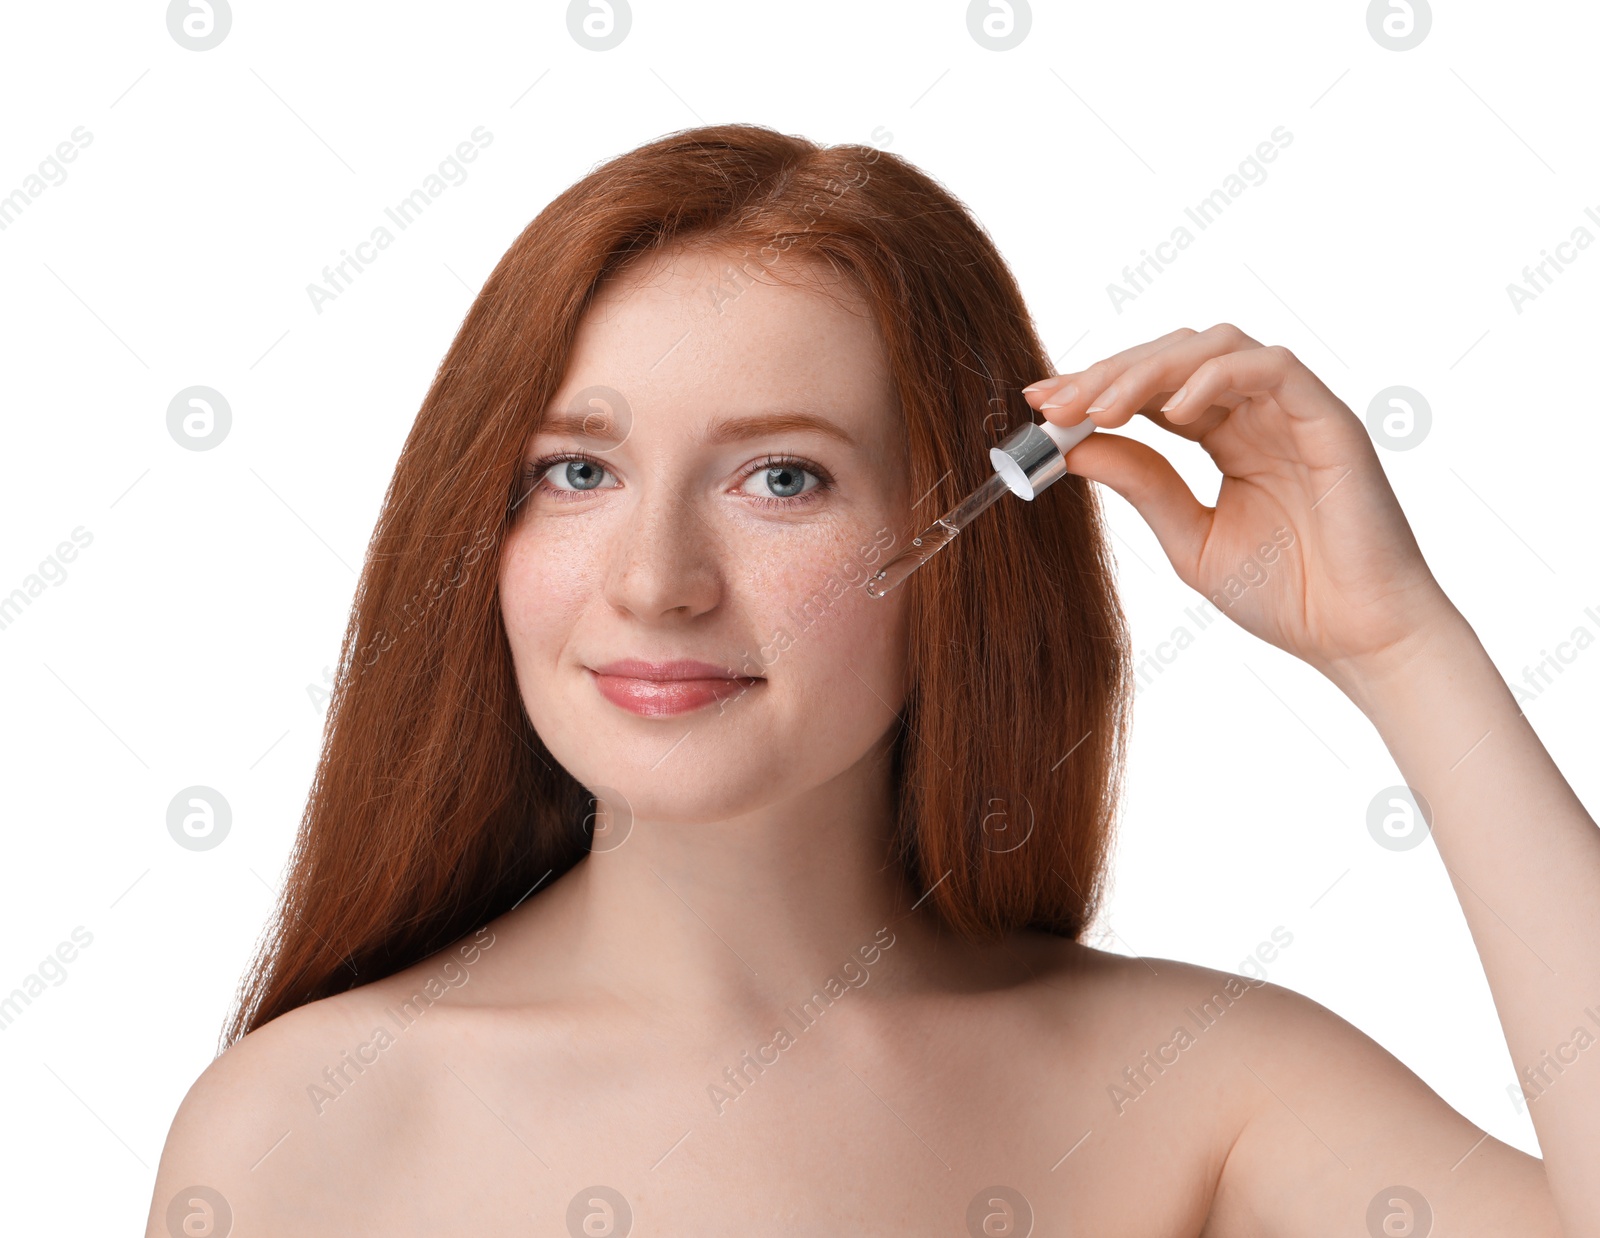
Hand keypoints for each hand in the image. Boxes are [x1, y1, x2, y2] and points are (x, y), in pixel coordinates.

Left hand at [1022, 324, 1463, 695]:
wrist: (1357, 638)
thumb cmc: (1287, 596)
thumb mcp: (1190, 539)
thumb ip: (1141, 486)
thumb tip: (1074, 446)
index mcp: (1227, 437)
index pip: (1152, 389)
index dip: (1096, 387)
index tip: (1040, 403)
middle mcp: (1258, 413)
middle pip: (1174, 357)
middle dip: (1108, 373)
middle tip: (1055, 403)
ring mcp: (1294, 411)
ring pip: (1216, 347)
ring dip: (1150, 370)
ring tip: (1102, 409)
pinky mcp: (1329, 419)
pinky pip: (1272, 368)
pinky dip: (1218, 377)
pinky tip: (1175, 411)